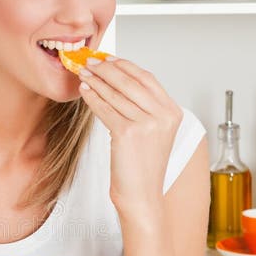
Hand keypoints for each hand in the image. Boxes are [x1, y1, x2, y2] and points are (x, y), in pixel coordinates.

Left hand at [78, 55, 181, 216]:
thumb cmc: (143, 167)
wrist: (142, 196)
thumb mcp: (153, 133)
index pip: (146, 78)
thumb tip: (118, 82)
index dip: (125, 65)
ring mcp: (147, 124)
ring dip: (96, 81)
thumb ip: (144, 108)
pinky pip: (105, 109)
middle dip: (107, 69)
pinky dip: (92, 98)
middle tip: (90, 62)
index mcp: (172, 112)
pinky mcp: (127, 133)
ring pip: (115, 94)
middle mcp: (163, 116)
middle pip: (130, 81)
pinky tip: (84, 92)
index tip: (109, 58)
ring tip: (83, 74)